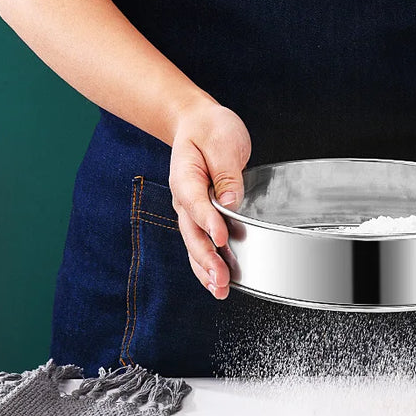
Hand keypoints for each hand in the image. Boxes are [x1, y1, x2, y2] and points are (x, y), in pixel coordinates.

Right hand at [169, 100, 250, 298]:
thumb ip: (226, 172)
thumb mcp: (221, 140)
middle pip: (192, 234)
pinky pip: (201, 247)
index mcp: (185, 178)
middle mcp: (184, 201)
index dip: (209, 221)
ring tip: (220, 290)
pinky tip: (218, 285)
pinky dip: (208, 267)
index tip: (222, 237)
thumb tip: (231, 201)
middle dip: (207, 259)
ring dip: (206, 271)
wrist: (196, 125)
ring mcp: (190, 213)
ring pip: (195, 246)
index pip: (196, 203)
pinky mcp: (200, 220)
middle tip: (222, 279)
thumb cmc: (209, 130)